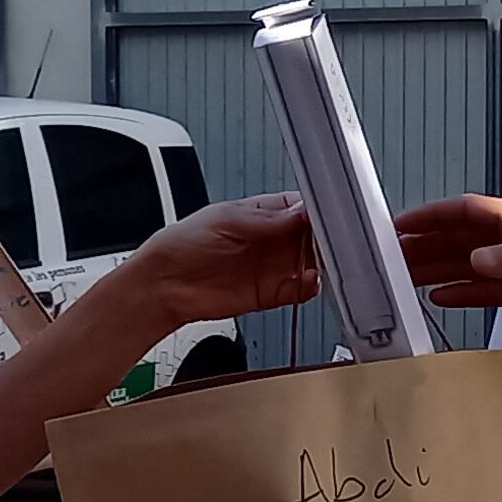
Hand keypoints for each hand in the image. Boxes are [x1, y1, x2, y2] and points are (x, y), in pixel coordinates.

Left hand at [126, 195, 318, 327]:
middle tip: (336, 239)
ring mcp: (274, 266)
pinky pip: (301, 290)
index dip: (318, 210)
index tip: (331, 214)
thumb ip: (267, 220)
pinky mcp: (272, 293)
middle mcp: (273, 239)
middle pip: (314, 236)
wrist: (164, 285)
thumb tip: (302, 212)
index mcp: (263, 213)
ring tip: (328, 261)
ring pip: (313, 263)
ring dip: (324, 263)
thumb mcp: (227, 221)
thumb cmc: (184, 244)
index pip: (302, 207)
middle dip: (327, 237)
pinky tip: (311, 282)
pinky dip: (311, 288)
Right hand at [398, 194, 501, 319]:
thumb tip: (483, 259)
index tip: (403, 223)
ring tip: (403, 277)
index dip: (432, 216)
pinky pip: (486, 292)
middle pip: (458, 239)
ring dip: (436, 269)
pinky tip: (441, 296)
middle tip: (391, 256)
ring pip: (467, 265)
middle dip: (423, 245)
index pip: (467, 212)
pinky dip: (462, 293)